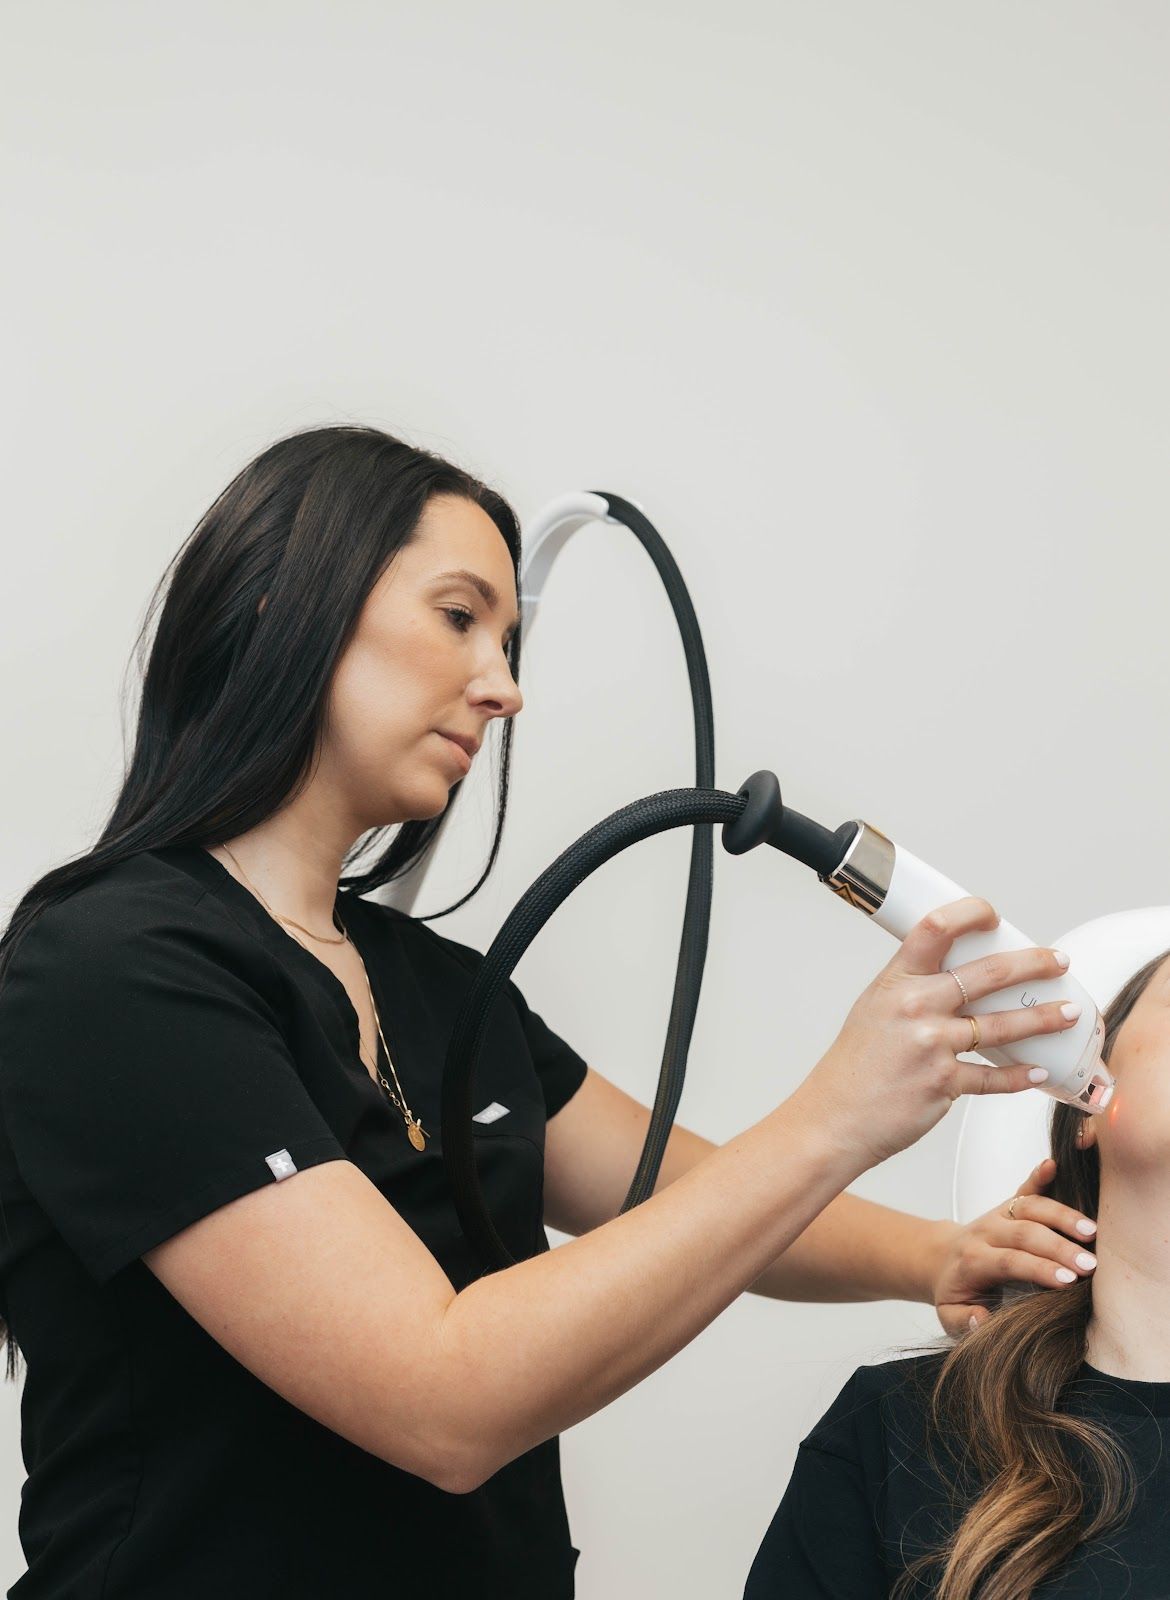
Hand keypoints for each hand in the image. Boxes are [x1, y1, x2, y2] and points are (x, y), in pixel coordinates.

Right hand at [792, 896, 1080, 1174]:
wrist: (835, 1116)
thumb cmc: (853, 1067)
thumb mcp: (875, 1010)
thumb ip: (913, 990)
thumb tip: (956, 977)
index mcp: (896, 982)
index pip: (936, 929)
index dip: (970, 914)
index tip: (993, 915)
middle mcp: (915, 1006)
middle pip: (988, 972)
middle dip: (1034, 964)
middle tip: (1057, 961)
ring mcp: (932, 1044)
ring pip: (1003, 1024)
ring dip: (1044, 1017)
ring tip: (1068, 1012)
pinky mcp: (945, 1083)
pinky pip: (994, 1077)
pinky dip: (1020, 1075)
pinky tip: (1038, 1069)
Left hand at [931, 1158, 1098, 1335]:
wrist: (940, 1259)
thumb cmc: (955, 1292)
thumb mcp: (951, 1316)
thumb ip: (964, 1320)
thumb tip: (981, 1318)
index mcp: (973, 1261)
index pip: (1008, 1261)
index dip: (1037, 1268)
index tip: (1067, 1280)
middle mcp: (985, 1232)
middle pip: (1024, 1233)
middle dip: (1059, 1248)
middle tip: (1090, 1265)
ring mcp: (998, 1215)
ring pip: (1030, 1208)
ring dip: (1062, 1216)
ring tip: (1092, 1232)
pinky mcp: (1007, 1205)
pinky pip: (1024, 1188)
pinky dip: (1038, 1176)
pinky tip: (1053, 1165)